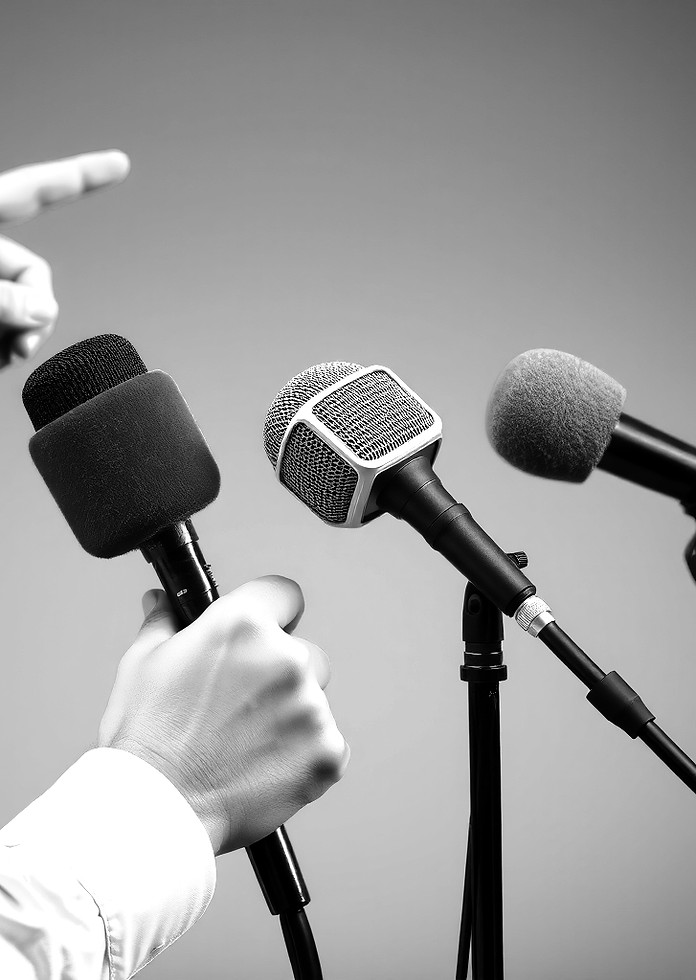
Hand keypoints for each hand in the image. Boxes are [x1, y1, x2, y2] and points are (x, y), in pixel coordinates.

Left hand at [0, 150, 129, 366]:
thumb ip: (4, 297)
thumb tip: (45, 311)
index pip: (34, 191)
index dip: (79, 176)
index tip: (120, 163)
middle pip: (33, 273)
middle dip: (35, 312)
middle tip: (18, 351)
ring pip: (23, 309)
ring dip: (17, 338)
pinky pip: (6, 333)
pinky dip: (3, 350)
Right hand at [98, 576, 349, 855]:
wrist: (157, 810)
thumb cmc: (146, 739)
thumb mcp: (142, 664)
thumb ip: (164, 622)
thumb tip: (163, 600)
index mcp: (242, 625)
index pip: (284, 594)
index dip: (273, 612)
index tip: (267, 629)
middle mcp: (285, 657)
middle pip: (304, 652)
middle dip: (280, 674)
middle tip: (241, 708)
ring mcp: (310, 706)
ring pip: (315, 700)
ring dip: (293, 716)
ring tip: (246, 744)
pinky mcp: (327, 752)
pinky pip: (328, 744)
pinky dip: (305, 756)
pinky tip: (266, 767)